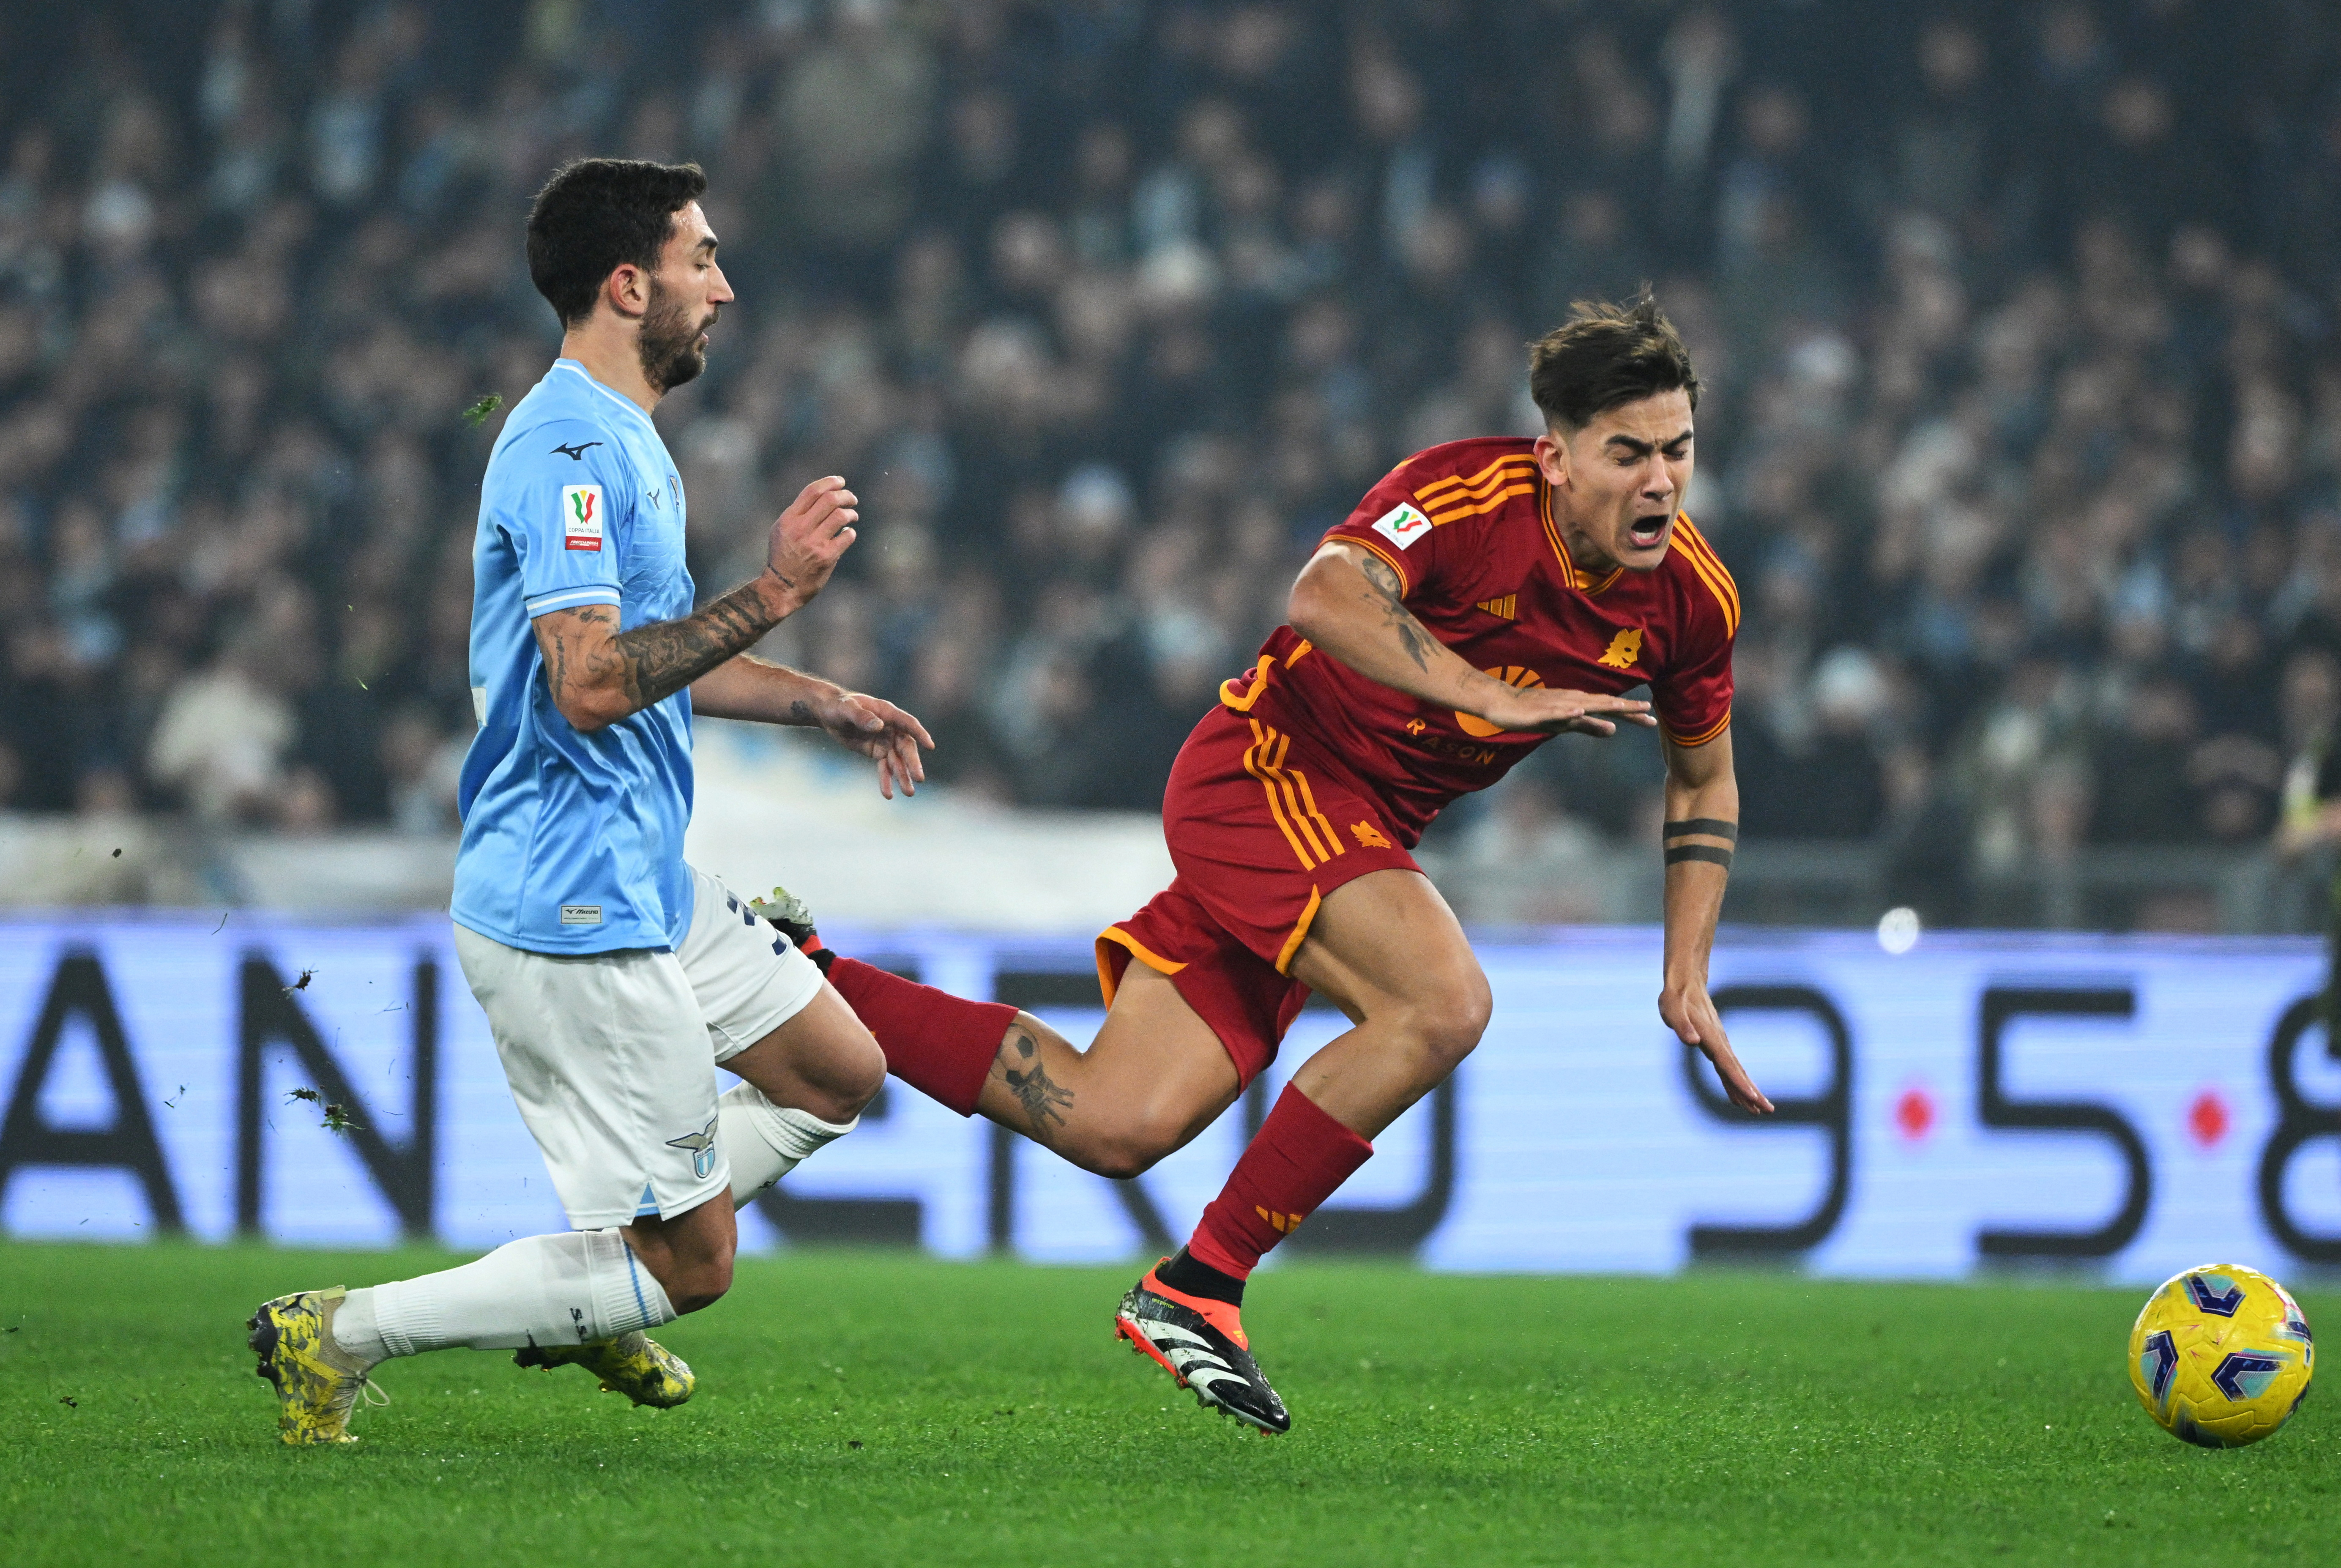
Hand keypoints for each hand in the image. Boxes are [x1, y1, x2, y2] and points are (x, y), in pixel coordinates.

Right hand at [761, 476, 858, 613]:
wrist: (781, 587)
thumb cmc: (783, 556)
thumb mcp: (781, 530)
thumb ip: (798, 513)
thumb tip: (823, 496)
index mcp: (789, 519)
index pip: (812, 491)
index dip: (830, 482)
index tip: (840, 482)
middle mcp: (800, 528)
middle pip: (830, 500)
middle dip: (846, 495)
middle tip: (852, 499)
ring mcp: (814, 543)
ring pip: (840, 516)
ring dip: (851, 513)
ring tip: (852, 516)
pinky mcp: (826, 557)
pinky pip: (846, 536)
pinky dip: (850, 532)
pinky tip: (847, 534)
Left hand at [803, 689, 934, 799]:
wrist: (828, 713)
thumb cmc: (838, 705)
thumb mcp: (846, 709)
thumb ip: (861, 716)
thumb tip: (879, 726)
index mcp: (888, 713)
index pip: (908, 723)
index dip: (919, 734)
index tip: (930, 746)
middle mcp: (891, 728)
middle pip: (905, 747)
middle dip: (912, 763)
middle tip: (919, 778)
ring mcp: (885, 741)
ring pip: (897, 761)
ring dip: (903, 776)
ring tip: (909, 793)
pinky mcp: (877, 752)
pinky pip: (884, 768)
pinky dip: (886, 780)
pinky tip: (888, 795)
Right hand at [1473, 681, 1656, 737]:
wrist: (1502, 703)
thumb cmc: (1534, 712)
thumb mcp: (1566, 724)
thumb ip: (1588, 727)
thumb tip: (1613, 731)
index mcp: (1580, 704)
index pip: (1609, 709)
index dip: (1630, 714)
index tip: (1652, 720)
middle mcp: (1573, 701)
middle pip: (1603, 704)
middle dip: (1625, 709)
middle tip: (1649, 713)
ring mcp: (1557, 705)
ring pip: (1583, 705)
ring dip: (1602, 706)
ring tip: (1621, 709)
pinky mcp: (1540, 711)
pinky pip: (1556, 712)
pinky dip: (1568, 711)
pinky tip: (1579, 712)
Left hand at [1661, 980, 1773, 1113]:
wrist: (1686, 981)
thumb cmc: (1675, 996)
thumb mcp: (1671, 1008)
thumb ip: (1681, 1025)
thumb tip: (1693, 1042)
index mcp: (1710, 1037)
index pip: (1727, 1063)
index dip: (1739, 1081)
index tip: (1753, 1097)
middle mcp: (1719, 1042)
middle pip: (1737, 1071)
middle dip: (1751, 1092)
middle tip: (1767, 1111)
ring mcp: (1719, 1044)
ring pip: (1735, 1071)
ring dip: (1747, 1090)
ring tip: (1759, 1110)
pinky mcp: (1716, 1045)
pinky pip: (1728, 1067)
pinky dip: (1735, 1082)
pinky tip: (1738, 1097)